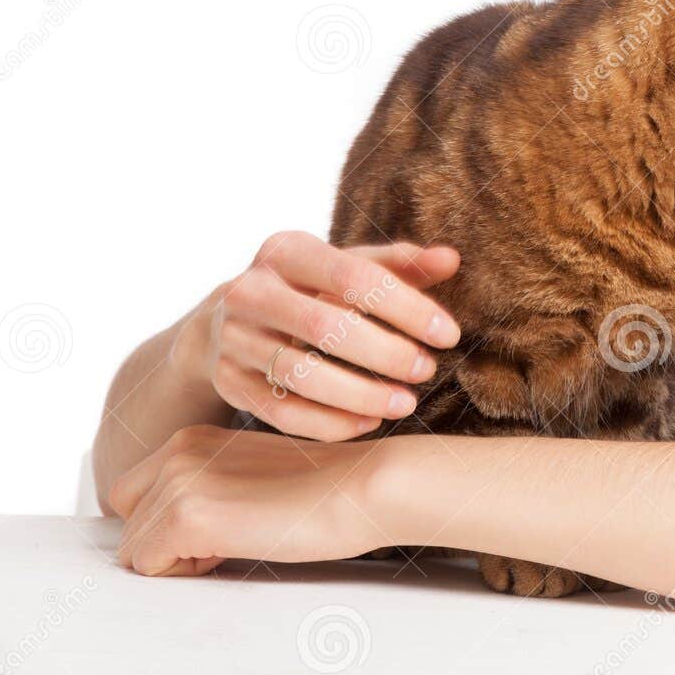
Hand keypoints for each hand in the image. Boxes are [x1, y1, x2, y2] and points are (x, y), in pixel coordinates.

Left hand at [110, 424, 398, 575]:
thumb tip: (182, 527)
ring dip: (176, 556)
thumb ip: (212, 482)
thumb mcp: (255, 469)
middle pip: (125, 513)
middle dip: (161, 535)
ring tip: (235, 542)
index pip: (139, 490)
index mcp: (194, 437)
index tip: (224, 521)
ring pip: (134, 544)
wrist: (363, 486)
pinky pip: (147, 564)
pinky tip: (232, 550)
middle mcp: (177, 451)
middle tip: (222, 538)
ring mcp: (179, 482)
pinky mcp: (186, 517)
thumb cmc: (329, 486)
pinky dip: (183, 571)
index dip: (172, 517)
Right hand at [182, 231, 461, 440]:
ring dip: (361, 395)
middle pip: (325, 327)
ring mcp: (233, 338)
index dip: (407, 307)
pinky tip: (369, 422)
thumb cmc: (307, 289)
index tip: (448, 335)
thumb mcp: (346, 266)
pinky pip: (281, 412)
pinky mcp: (228, 381)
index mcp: (286, 251)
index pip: (354, 276)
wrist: (223, 321)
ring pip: (301, 375)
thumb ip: (399, 265)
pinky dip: (330, 423)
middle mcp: (250, 291)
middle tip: (426, 370)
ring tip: (406, 402)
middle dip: (385, 354)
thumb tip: (451, 259)